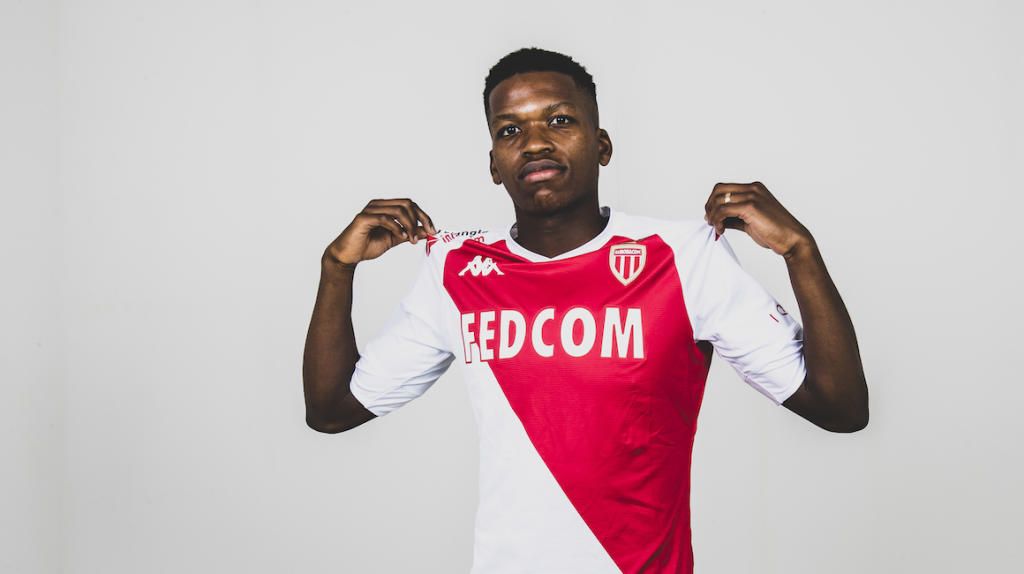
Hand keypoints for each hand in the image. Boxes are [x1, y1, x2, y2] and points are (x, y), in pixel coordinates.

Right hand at [323, 198, 437, 267]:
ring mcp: (370, 210)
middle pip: (407, 204)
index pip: (409, 204)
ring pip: (398, 210)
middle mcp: (378, 205)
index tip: (432, 230)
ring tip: (411, 240)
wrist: (348, 256)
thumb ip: (409, 233)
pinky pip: (385, 218)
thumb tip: (426, 231)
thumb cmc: (367, 246)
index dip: (423, 216)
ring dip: (409, 225)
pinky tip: (401, 236)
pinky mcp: (363, 218)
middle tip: (423, 235)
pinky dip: (397, 227)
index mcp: (385, 207)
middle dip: (419, 219)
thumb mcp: (394, 239)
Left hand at [704, 181, 812, 258]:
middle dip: (710, 206)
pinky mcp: (751, 206)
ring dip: (713, 216)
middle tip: (710, 221)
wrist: (791, 240)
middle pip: (719, 190)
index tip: (711, 216)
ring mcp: (752, 196)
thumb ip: (734, 217)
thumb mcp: (749, 221)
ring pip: (719, 200)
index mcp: (754, 188)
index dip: (712, 202)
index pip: (723, 188)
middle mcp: (753, 188)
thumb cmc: (774, 232)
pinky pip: (723, 210)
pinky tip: (721, 230)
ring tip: (717, 228)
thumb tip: (715, 219)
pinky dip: (717, 220)